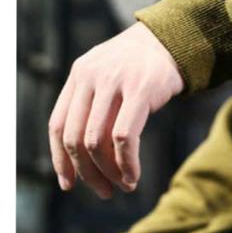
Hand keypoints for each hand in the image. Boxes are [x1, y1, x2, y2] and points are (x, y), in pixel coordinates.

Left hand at [48, 22, 183, 198]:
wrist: (173, 41)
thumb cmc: (142, 68)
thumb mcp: (109, 80)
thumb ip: (94, 107)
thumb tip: (88, 156)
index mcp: (78, 76)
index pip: (57, 125)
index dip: (60, 160)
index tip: (69, 184)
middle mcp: (90, 78)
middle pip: (75, 139)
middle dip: (88, 173)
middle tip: (105, 192)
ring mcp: (113, 84)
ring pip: (97, 143)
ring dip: (109, 173)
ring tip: (124, 185)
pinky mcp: (139, 92)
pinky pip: (124, 138)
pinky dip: (127, 164)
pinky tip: (134, 176)